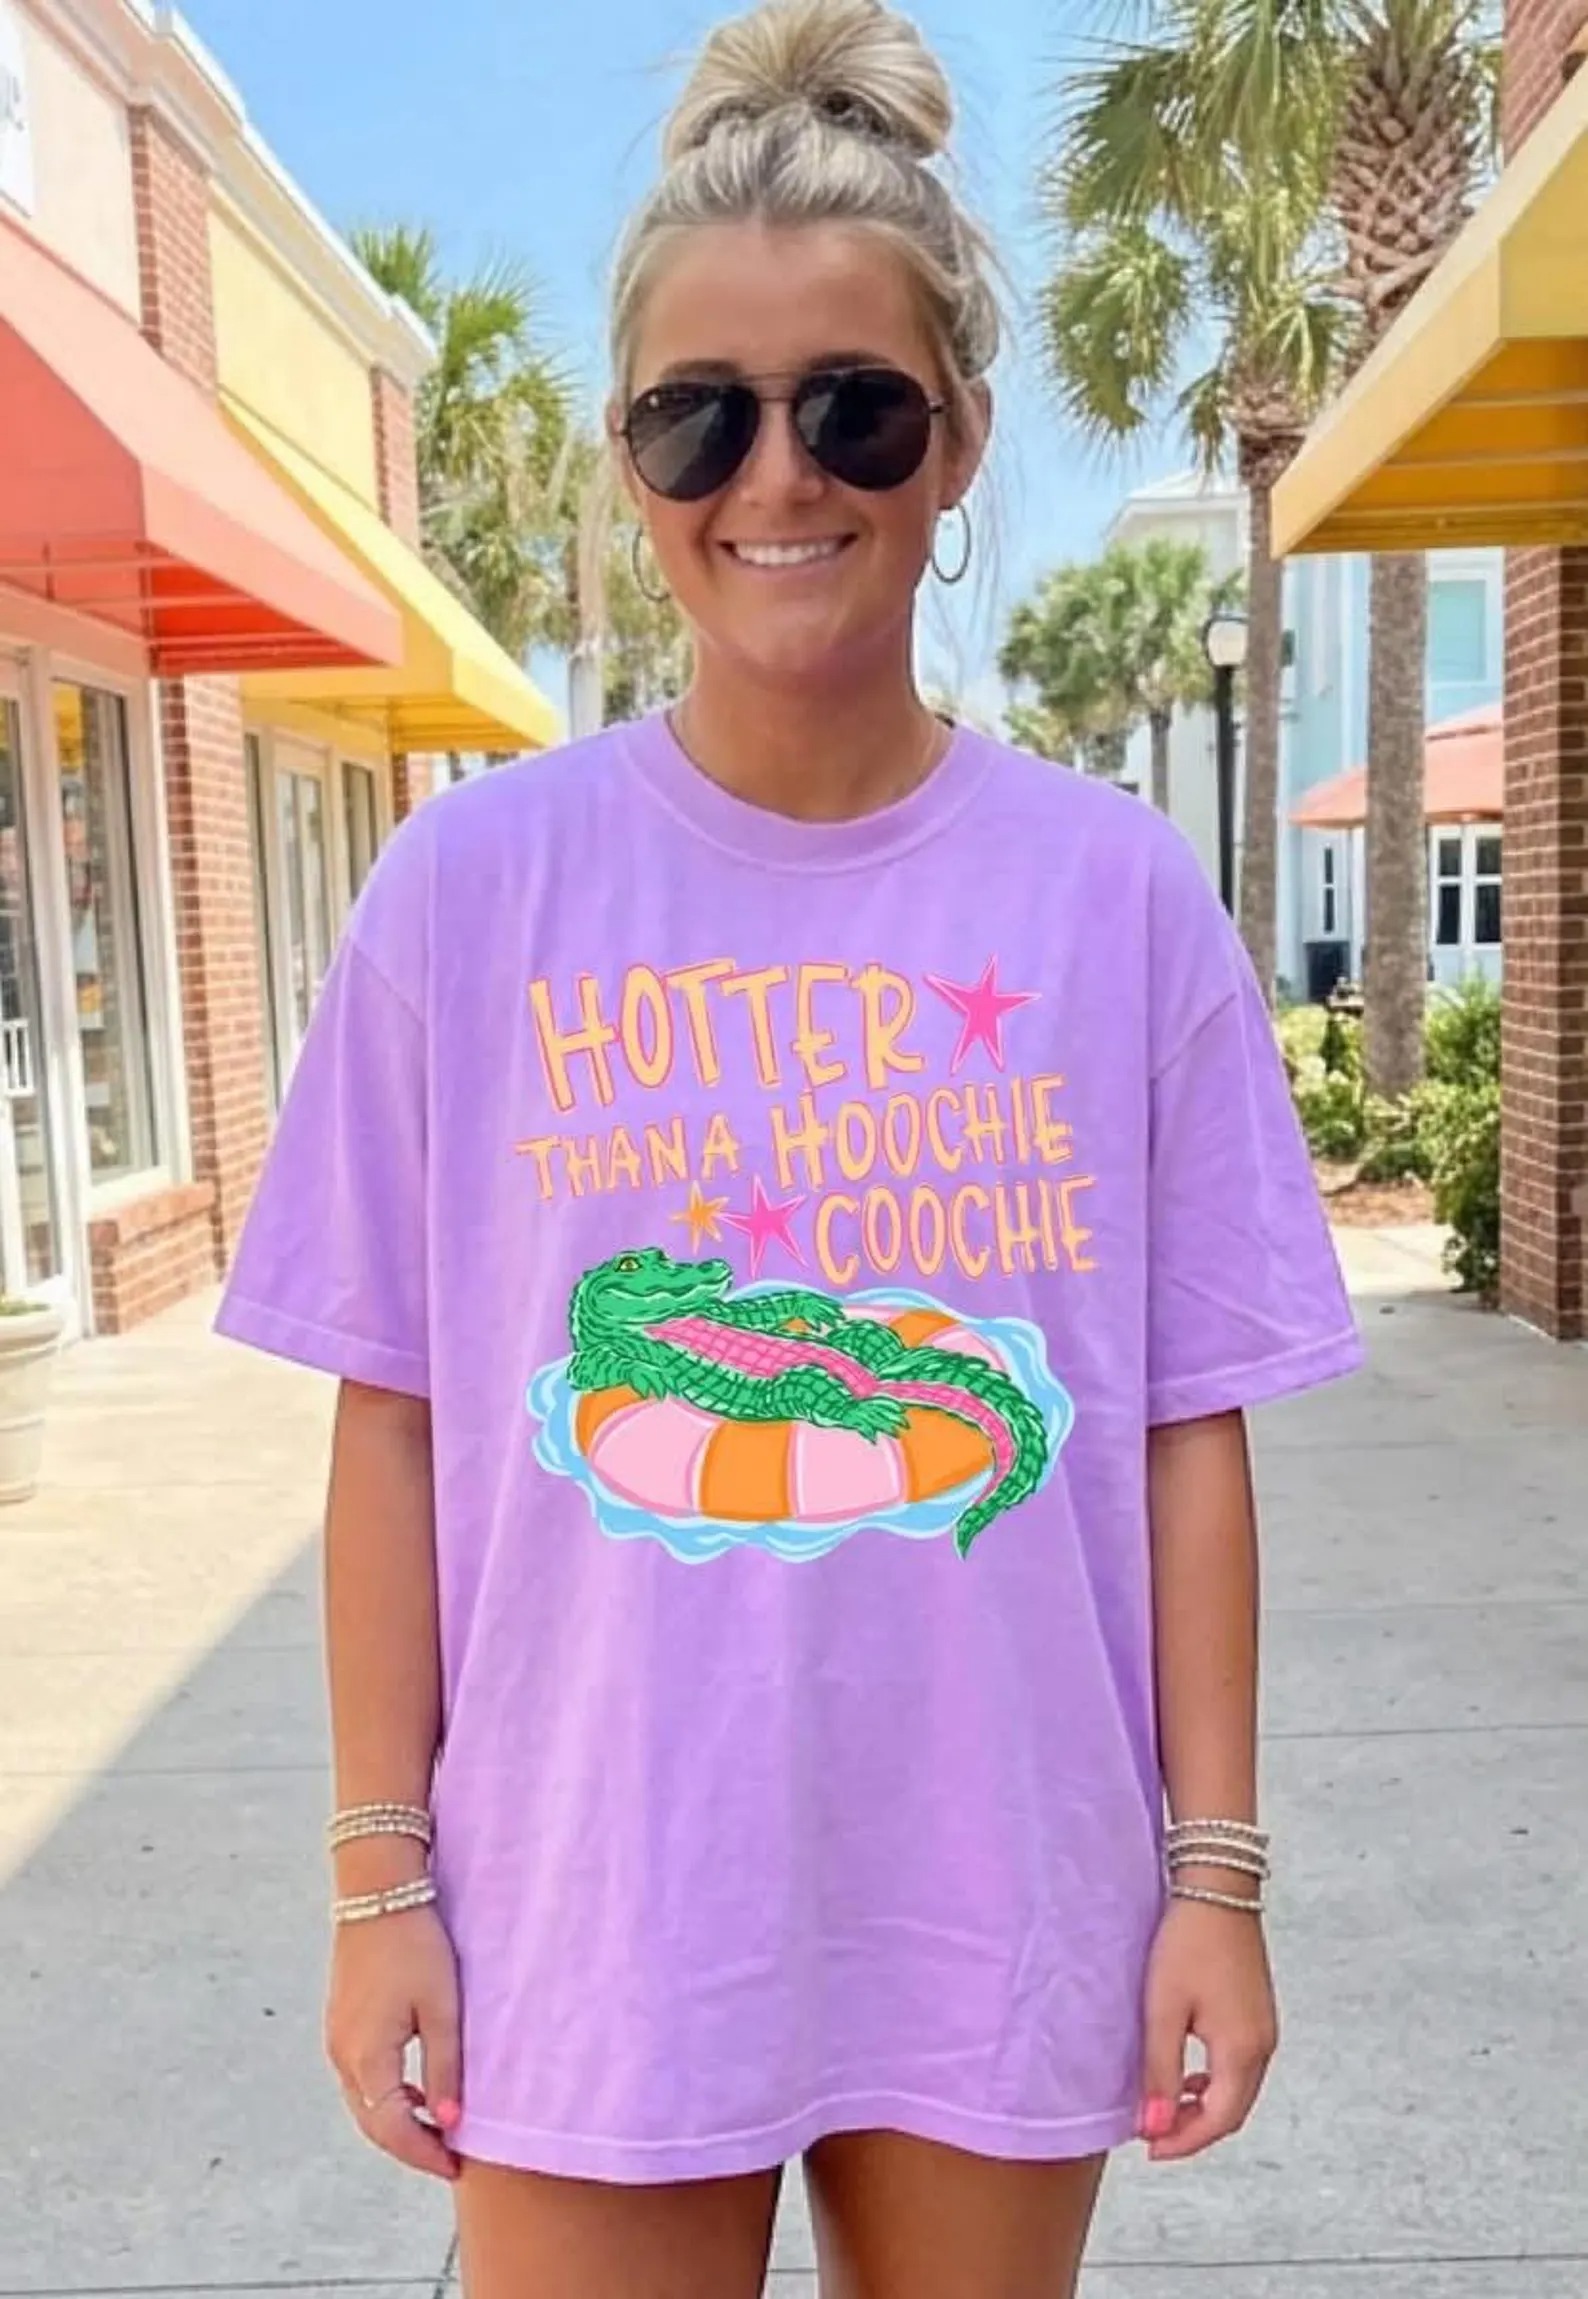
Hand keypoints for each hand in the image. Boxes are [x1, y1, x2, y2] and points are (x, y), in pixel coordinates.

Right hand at [325, 1905, 463, 2181]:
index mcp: (365, 2056)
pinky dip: (385, 2096)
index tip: (456, 2166)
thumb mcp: (441, 2007)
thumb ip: (445, 2068)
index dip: (423, 2154)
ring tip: (437, 2132)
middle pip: (372, 2124)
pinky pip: (360, 2078)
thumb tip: (449, 2124)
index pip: (391, 2130)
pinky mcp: (340, 2023)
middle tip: (449, 2158)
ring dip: (396, 2123)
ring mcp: (336, 2039)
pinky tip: (415, 2093)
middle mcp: (341, 2055)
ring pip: (363, 2103)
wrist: (379, 1893)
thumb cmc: (416, 1945)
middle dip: (409, 2147)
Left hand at [1137, 1897, 1277, 2161]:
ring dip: (1204, 2106)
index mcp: (1243, 2051)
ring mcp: (1265, 2028)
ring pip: (1238, 2090)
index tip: (1148, 2148)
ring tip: (1165, 2106)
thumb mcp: (1163, 2008)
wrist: (1218, 1887)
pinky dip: (1215, 2082)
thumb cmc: (1187, 1943)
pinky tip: (1188, 2073)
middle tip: (1153, 2134)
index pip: (1218, 2120)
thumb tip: (1156, 2127)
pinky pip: (1240, 2066)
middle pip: (1233, 2111)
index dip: (1183, 2141)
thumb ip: (1160, 2071)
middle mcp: (1263, 2046)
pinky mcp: (1258, 2011)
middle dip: (1194, 2129)